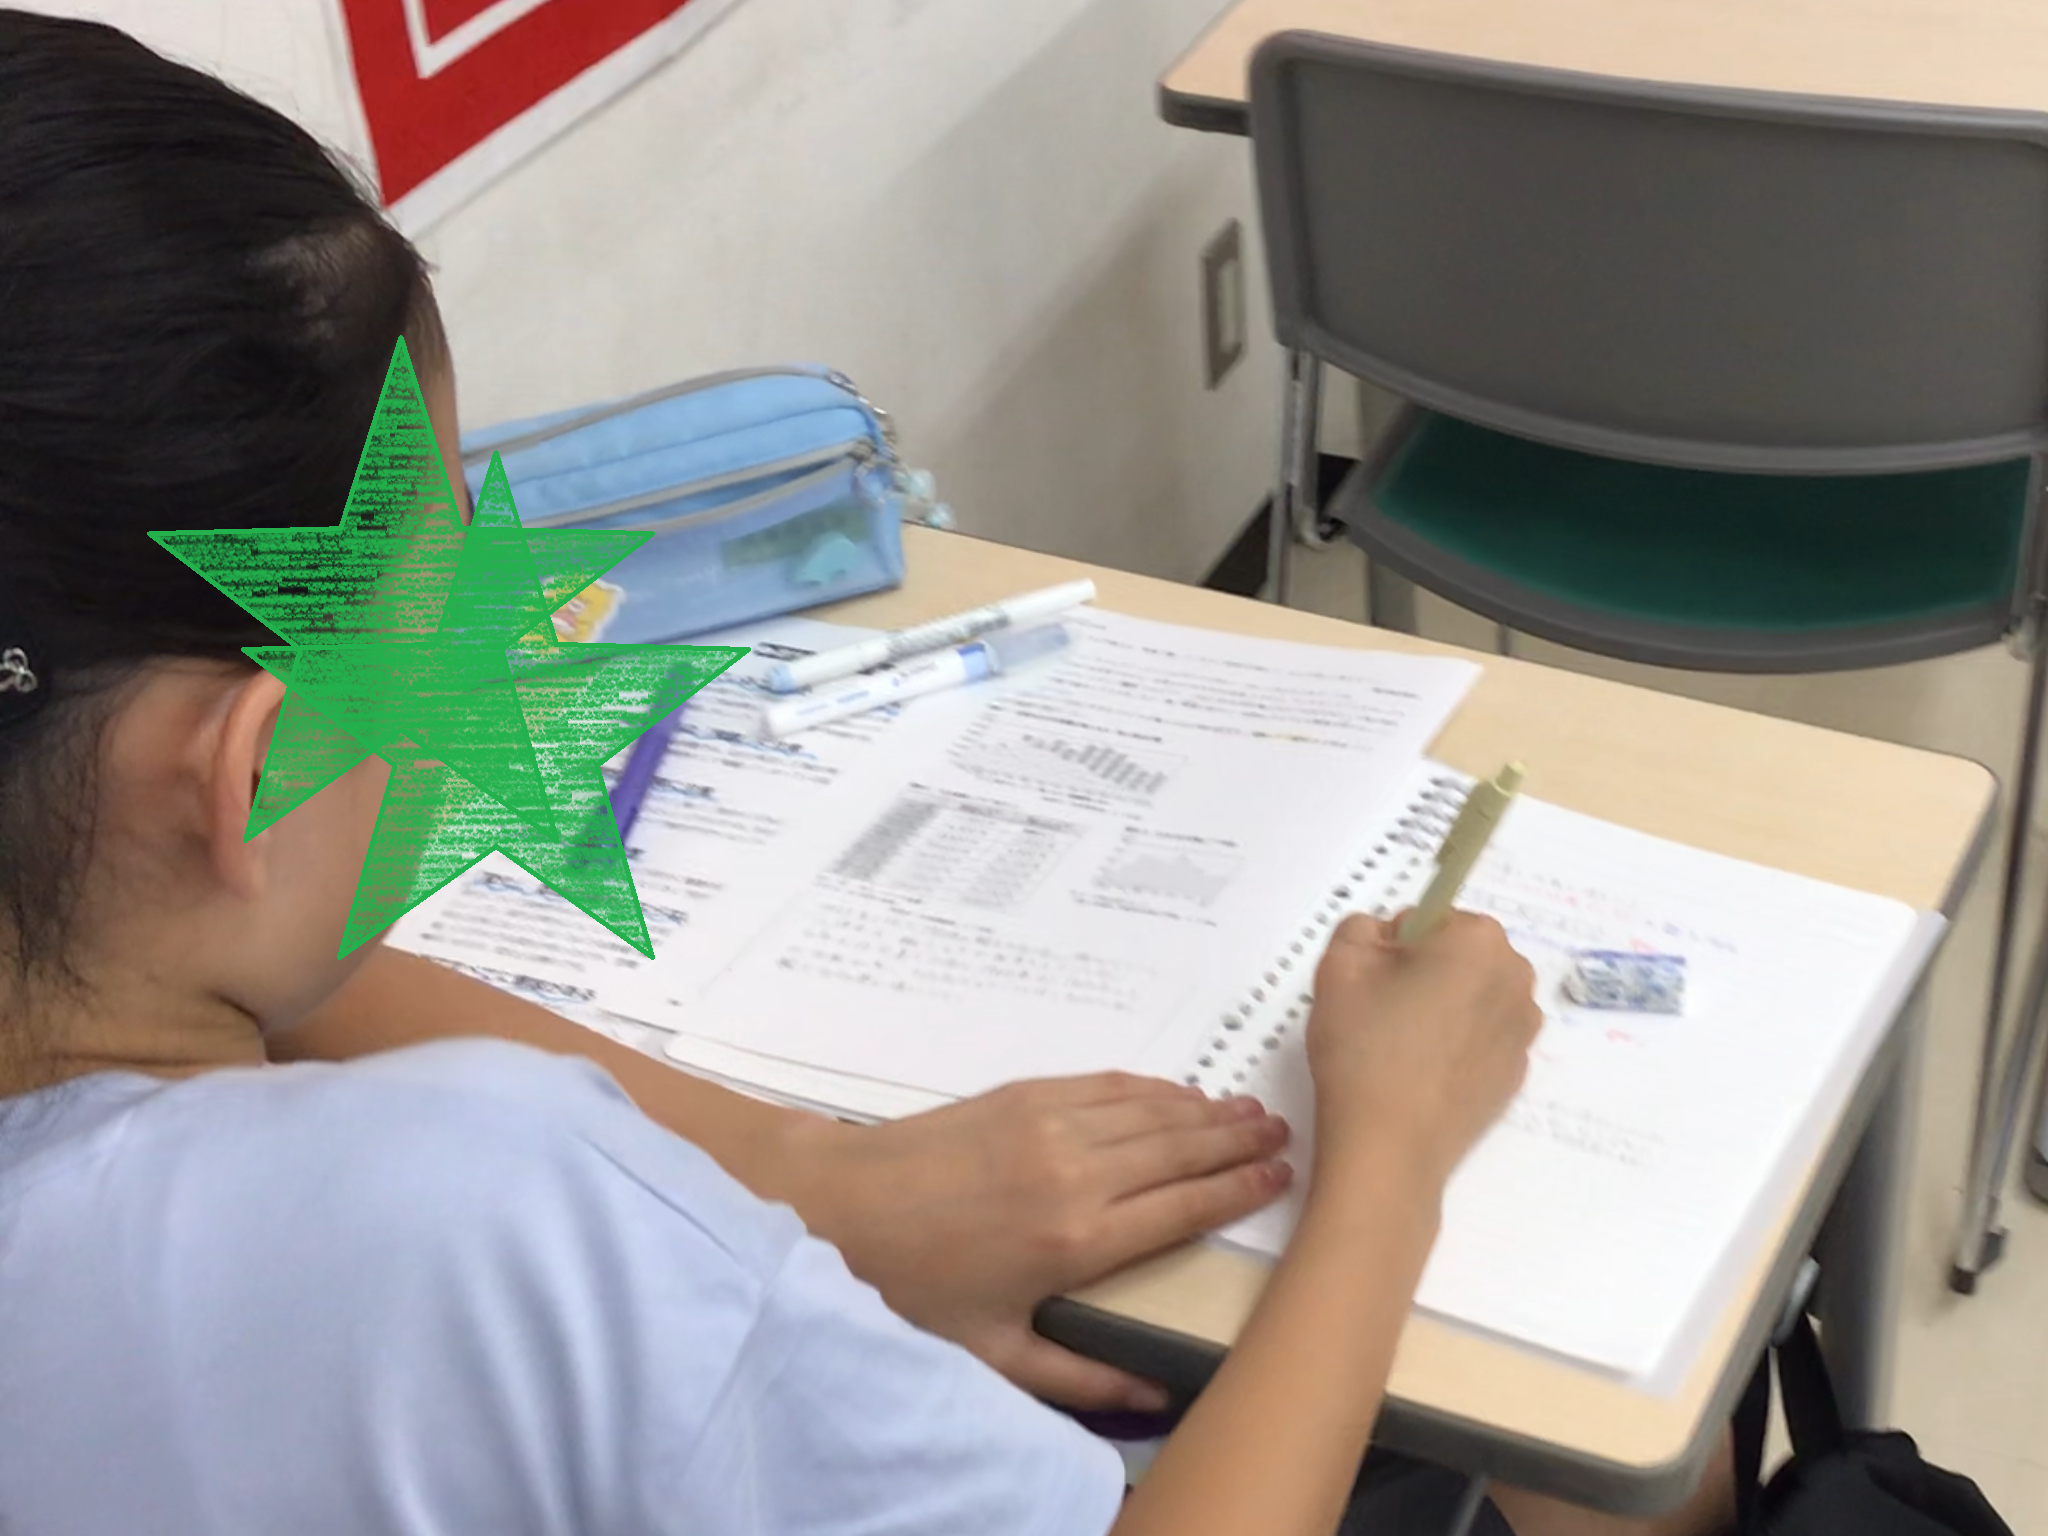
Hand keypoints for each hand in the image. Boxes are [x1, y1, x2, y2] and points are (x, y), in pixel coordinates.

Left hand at [781, 1073, 1291, 1409]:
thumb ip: (1082, 1377)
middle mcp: (1077, 1173)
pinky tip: (1175, 1092)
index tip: (1281, 1176)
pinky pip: (1105, 1085)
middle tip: (1283, 1131)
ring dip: (1204, 1108)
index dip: (1239, 1189)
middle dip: (1238, 1139)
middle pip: (1180, 1148)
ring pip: (1150, 1110)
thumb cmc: (912, 1290)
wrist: (838, 1206)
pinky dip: (1150, 1088)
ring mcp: (1050, 1125)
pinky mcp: (1022, 1095)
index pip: (1184, 1207)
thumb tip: (1156, 1394)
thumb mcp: (995, 1356)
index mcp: (1080, 1241)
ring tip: (1247, 1108)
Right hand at [1305, 911, 1541, 1188]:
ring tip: (1401, 1048)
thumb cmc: (1363, 1047)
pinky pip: (1482, 1040)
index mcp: (1479, 940)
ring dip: (1444, 1008)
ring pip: (1474, 997)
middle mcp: (1516, 978)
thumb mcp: (1339, 966)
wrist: (1389, 1147)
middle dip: (1426, 972)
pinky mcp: (1516, 1075)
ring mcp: (1523, 1031)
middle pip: (1461, 955)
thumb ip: (1361, 928)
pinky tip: (1422, 1075)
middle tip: (1382, 1013)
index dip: (1395, 947)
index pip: (1431, 919)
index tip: (1374, 983)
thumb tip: (1388, 937)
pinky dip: (1456, 1046)